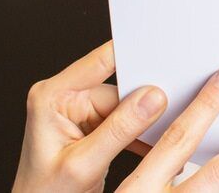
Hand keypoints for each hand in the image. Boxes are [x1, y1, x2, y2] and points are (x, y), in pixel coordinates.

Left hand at [13, 40, 218, 191]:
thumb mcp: (83, 165)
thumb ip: (119, 130)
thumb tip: (152, 98)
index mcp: (52, 96)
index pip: (101, 61)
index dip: (135, 54)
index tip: (166, 56)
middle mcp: (66, 97)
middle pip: (120, 85)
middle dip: (145, 101)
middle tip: (166, 115)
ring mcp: (80, 111)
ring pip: (128, 103)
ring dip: (144, 122)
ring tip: (152, 141)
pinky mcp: (93, 124)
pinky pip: (127, 119)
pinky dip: (141, 134)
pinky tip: (150, 146)